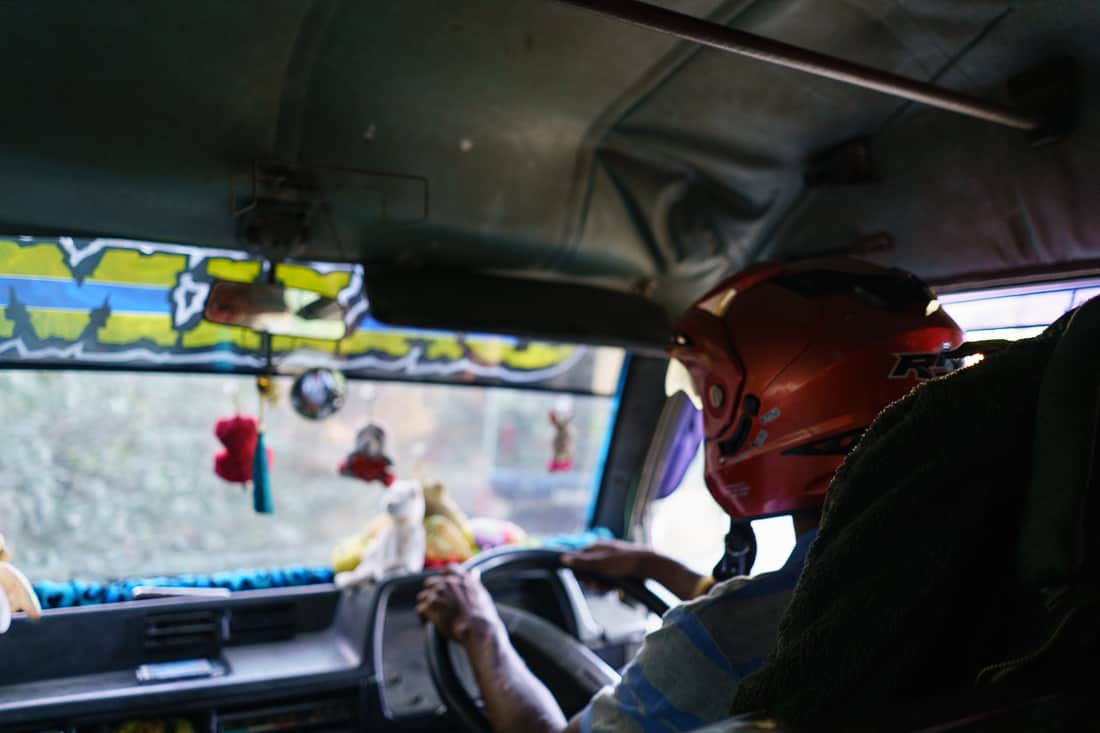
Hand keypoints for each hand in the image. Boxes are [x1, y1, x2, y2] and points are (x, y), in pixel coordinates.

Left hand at [417, 567, 502, 646]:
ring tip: (429, 616)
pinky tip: (426, 622)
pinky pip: (420, 609)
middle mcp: (450, 583)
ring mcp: (440, 593)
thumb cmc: (483, 616)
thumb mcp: (482, 594)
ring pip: (423, 596)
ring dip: (426, 606)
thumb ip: (474, 583)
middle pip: (430, 583)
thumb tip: (475, 572)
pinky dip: (422, 617)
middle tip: (434, 606)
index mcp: (462, 579)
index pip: (448, 569)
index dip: (442, 576)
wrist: (478, 629)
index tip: (440, 584)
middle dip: (430, 593)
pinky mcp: (432, 606)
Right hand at [563, 540, 704, 600]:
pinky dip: (610, 585)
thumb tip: (562, 558)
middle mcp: (602, 552)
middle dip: (592, 580)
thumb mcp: (600, 563)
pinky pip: (608, 579)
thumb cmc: (624, 562)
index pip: (578, 558)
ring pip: (598, 576)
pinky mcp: (619, 569)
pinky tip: (615, 588)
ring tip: (609, 588)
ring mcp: (611, 560)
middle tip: (599, 585)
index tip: (584, 579)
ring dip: (601, 584)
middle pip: (588, 569)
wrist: (649, 566)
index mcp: (596, 546)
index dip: (579, 571)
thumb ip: (581, 562)